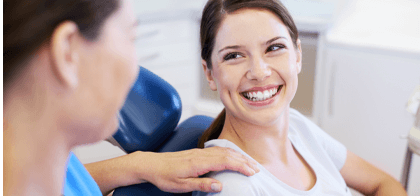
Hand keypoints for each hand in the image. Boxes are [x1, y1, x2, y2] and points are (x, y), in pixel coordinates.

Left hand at [133, 147, 259, 192]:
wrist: (151, 164)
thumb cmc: (164, 176)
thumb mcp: (181, 185)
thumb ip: (201, 184)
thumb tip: (220, 185)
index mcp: (198, 162)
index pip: (225, 161)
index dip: (240, 166)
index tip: (252, 172)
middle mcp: (201, 154)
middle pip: (228, 154)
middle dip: (244, 161)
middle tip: (257, 169)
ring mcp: (199, 152)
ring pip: (223, 150)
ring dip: (238, 156)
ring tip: (250, 163)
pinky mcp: (197, 152)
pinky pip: (217, 150)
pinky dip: (229, 152)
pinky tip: (233, 156)